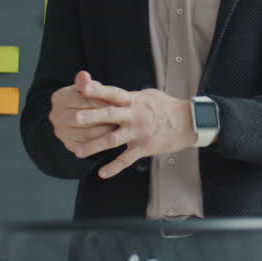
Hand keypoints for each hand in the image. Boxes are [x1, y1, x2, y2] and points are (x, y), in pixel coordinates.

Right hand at [48, 71, 115, 151]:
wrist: (87, 114)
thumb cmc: (92, 97)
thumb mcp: (91, 88)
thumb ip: (87, 83)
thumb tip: (83, 75)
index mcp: (58, 98)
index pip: (82, 100)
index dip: (100, 102)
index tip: (116, 103)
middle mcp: (55, 115)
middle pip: (81, 118)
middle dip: (101, 117)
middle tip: (119, 117)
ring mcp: (60, 131)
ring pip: (85, 134)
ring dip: (103, 131)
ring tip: (117, 126)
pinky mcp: (68, 145)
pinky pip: (86, 147)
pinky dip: (99, 143)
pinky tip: (111, 137)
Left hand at [68, 79, 196, 178]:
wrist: (187, 123)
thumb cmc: (167, 107)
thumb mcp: (148, 95)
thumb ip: (128, 96)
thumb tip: (111, 93)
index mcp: (134, 100)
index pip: (113, 93)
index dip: (98, 90)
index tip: (82, 87)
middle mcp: (134, 116)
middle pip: (109, 115)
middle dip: (90, 117)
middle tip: (73, 118)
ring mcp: (138, 132)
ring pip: (112, 140)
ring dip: (94, 146)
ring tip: (77, 152)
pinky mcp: (144, 147)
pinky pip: (126, 159)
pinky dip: (114, 167)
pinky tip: (102, 173)